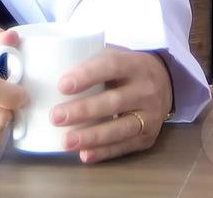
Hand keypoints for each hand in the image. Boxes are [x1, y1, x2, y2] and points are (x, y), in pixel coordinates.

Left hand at [47, 46, 171, 162]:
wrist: (165, 83)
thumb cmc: (127, 70)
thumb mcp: (116, 57)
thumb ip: (90, 62)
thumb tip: (47, 73)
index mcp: (134, 64)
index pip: (111, 66)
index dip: (87, 75)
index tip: (62, 85)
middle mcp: (146, 89)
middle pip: (114, 101)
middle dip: (83, 110)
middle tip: (56, 117)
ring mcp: (150, 115)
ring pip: (120, 128)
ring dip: (91, 136)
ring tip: (66, 142)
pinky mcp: (149, 137)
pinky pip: (125, 146)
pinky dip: (104, 152)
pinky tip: (84, 155)